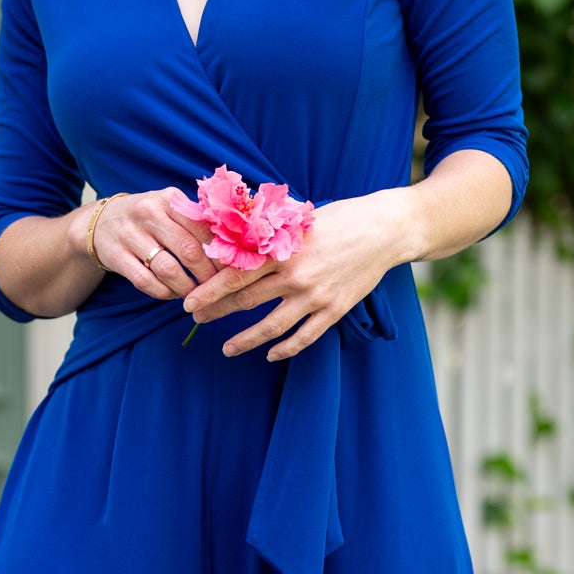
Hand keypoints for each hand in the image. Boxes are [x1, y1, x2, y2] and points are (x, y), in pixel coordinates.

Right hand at [84, 188, 221, 301]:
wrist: (101, 222)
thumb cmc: (148, 218)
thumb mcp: (170, 208)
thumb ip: (196, 221)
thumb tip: (233, 247)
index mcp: (170, 200)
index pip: (203, 229)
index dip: (220, 254)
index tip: (232, 271)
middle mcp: (149, 213)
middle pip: (188, 250)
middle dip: (206, 275)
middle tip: (216, 288)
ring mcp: (130, 234)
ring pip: (167, 269)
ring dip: (186, 287)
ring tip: (195, 295)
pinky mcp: (116, 255)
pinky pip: (145, 281)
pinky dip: (163, 292)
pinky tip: (172, 294)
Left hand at [179, 194, 404, 360]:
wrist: (384, 230)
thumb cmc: (340, 218)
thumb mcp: (299, 219)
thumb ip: (269, 235)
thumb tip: (233, 241)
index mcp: (282, 250)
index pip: (235, 275)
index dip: (209, 291)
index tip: (188, 302)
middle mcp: (295, 276)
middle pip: (246, 302)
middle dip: (217, 312)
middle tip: (198, 320)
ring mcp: (315, 296)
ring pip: (271, 326)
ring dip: (245, 340)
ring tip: (227, 349)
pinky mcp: (334, 310)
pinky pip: (305, 337)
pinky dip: (285, 349)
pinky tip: (271, 355)